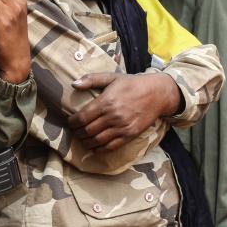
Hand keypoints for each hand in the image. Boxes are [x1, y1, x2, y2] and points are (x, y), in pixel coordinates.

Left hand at [67, 72, 181, 150]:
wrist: (156, 93)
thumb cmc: (132, 84)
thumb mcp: (112, 77)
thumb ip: (92, 79)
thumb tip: (74, 84)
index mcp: (106, 101)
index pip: (83, 117)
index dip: (73, 122)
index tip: (70, 122)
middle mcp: (113, 116)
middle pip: (88, 130)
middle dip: (78, 133)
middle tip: (75, 131)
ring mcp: (122, 127)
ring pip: (97, 140)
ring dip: (86, 142)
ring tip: (83, 139)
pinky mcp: (130, 135)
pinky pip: (111, 146)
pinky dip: (100, 149)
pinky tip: (94, 147)